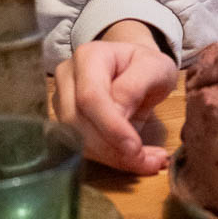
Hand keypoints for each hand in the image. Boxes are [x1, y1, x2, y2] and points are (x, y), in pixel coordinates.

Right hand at [53, 22, 178, 173]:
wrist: (136, 69)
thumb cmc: (146, 66)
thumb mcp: (155, 68)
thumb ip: (136, 86)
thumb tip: (118, 115)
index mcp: (89, 57)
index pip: (90, 96)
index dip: (110, 126)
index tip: (135, 147)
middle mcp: (67, 78)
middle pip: (77, 121)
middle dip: (111, 148)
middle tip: (147, 160)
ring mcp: (62, 101)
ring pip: (75, 140)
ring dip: (113, 158)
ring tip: (148, 161)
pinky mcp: (66, 124)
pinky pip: (82, 149)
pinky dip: (111, 160)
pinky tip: (136, 161)